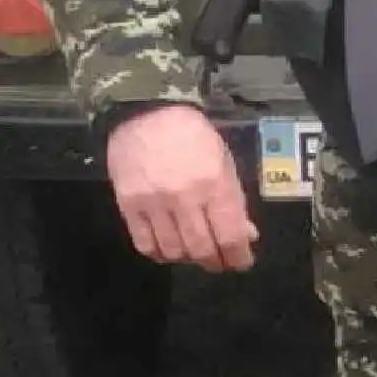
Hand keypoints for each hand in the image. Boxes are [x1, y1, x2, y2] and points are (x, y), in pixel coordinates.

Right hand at [106, 104, 258, 272]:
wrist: (146, 114)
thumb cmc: (192, 134)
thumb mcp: (223, 159)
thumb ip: (234, 199)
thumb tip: (247, 234)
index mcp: (213, 181)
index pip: (230, 233)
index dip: (238, 256)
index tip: (242, 262)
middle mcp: (184, 197)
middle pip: (202, 248)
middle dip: (216, 262)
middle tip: (220, 262)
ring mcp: (153, 204)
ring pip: (174, 252)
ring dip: (189, 259)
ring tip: (197, 253)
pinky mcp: (129, 207)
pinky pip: (146, 245)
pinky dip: (161, 255)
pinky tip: (170, 250)